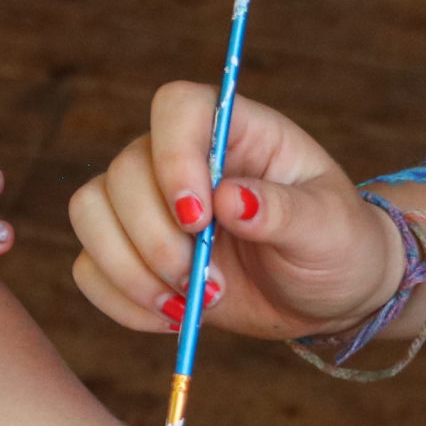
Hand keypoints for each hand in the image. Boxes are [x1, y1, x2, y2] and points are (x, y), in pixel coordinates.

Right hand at [68, 82, 406, 340]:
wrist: (325, 296)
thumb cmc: (337, 247)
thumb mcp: (330, 230)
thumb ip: (285, 212)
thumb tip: (231, 200)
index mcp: (233, 131)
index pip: (176, 107)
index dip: (173, 155)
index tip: (198, 218)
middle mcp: (179, 158)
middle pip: (122, 172)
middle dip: (156, 241)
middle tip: (207, 284)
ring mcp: (146, 203)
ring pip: (89, 214)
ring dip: (131, 271)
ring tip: (189, 306)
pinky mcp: (128, 251)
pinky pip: (88, 267)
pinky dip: (122, 300)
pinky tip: (172, 319)